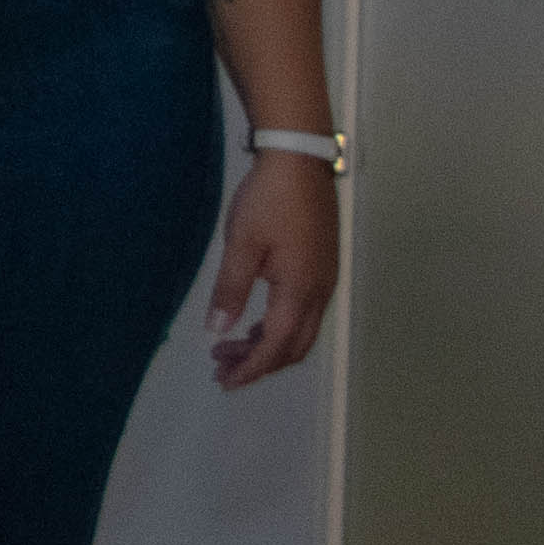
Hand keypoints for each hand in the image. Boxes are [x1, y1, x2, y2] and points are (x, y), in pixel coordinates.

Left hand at [205, 151, 343, 384]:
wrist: (300, 162)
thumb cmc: (268, 201)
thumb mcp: (242, 244)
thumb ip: (231, 290)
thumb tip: (218, 331)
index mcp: (300, 290)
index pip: (278, 345)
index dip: (252, 368)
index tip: (225, 382)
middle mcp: (320, 293)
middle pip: (295, 346)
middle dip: (260, 363)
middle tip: (222, 370)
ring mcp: (325, 281)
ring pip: (301, 331)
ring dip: (268, 345)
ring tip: (228, 347)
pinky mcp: (322, 268)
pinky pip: (303, 313)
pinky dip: (278, 327)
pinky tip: (253, 321)